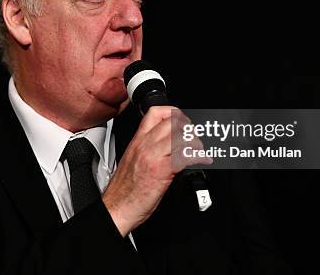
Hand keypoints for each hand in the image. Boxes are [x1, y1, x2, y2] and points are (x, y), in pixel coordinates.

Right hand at [102, 106, 211, 235]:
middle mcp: (145, 144)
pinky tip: (201, 161)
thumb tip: (168, 146)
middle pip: (173, 121)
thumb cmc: (125, 189)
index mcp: (138, 140)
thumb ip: (149, 149)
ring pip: (180, 135)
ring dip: (195, 142)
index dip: (174, 113)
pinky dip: (197, 157)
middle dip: (189, 128)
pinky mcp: (162, 170)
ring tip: (199, 151)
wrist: (118, 207)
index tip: (183, 122)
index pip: (156, 113)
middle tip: (194, 139)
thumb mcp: (134, 160)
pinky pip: (185, 155)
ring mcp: (154, 155)